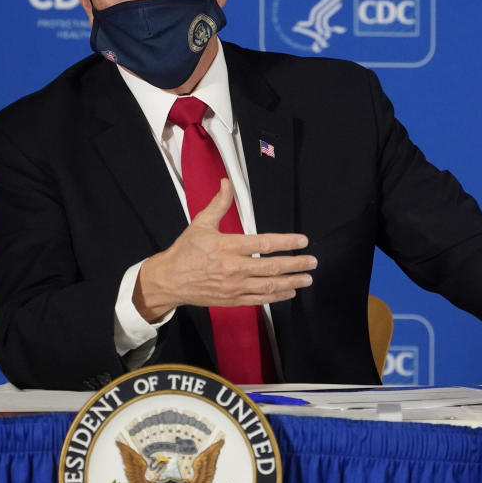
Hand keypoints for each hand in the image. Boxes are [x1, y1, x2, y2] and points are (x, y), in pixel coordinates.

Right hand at [133, 178, 315, 321]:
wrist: (169, 280)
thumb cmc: (185, 251)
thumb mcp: (200, 224)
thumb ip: (218, 204)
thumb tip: (226, 183)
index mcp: (227, 246)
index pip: (264, 244)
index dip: (286, 242)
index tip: (302, 241)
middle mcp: (233, 268)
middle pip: (272, 267)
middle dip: (295, 264)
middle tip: (312, 261)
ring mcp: (234, 286)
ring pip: (269, 286)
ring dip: (291, 283)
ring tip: (307, 279)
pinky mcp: (232, 299)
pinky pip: (259, 299)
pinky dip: (276, 297)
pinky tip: (289, 293)